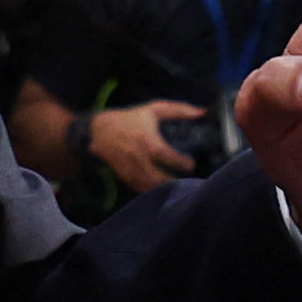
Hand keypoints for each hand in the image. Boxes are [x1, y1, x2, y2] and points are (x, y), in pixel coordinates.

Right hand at [82, 102, 207, 193]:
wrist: (98, 131)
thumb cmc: (129, 119)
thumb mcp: (153, 109)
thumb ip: (179, 110)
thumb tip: (202, 112)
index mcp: (149, 142)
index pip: (171, 158)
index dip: (184, 164)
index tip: (191, 164)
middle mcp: (140, 159)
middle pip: (162, 179)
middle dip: (177, 184)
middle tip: (189, 182)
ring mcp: (131, 171)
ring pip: (152, 188)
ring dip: (166, 190)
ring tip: (179, 189)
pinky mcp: (126, 178)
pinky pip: (141, 190)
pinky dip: (153, 192)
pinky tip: (163, 191)